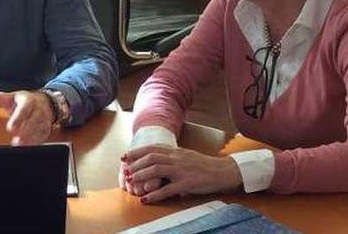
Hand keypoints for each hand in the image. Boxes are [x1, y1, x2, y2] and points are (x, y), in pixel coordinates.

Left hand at [0, 88, 54, 145]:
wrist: (44, 102)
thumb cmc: (23, 101)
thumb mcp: (10, 97)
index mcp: (28, 100)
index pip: (24, 109)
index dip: (18, 119)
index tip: (10, 128)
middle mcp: (38, 110)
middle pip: (33, 121)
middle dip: (26, 132)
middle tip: (16, 142)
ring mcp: (43, 120)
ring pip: (39, 130)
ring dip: (30, 139)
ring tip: (20, 145)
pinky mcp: (45, 129)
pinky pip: (42, 136)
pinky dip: (35, 142)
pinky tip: (27, 147)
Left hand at [121, 146, 241, 202]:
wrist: (223, 171)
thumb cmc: (203, 165)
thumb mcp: (185, 156)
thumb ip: (171, 156)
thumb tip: (155, 159)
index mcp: (175, 151)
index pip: (152, 148)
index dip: (136, 152)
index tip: (124, 156)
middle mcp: (176, 159)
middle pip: (151, 158)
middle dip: (135, 164)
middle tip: (126, 171)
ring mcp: (181, 171)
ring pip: (156, 170)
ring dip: (142, 176)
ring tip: (132, 182)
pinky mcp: (187, 184)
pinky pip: (167, 189)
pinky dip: (154, 195)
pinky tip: (146, 199)